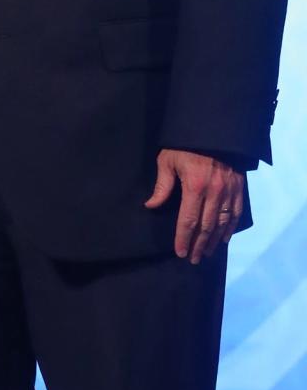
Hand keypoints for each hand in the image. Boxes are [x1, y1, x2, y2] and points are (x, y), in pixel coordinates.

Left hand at [145, 148, 243, 263]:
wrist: (213, 129)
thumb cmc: (185, 144)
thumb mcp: (168, 160)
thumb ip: (162, 186)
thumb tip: (151, 205)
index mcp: (195, 187)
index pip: (188, 220)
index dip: (184, 238)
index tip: (180, 252)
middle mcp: (215, 192)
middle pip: (206, 226)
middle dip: (199, 245)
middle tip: (194, 259)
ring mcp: (229, 190)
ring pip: (222, 223)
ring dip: (214, 240)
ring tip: (206, 252)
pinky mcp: (238, 187)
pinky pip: (236, 212)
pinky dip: (231, 227)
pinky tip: (225, 237)